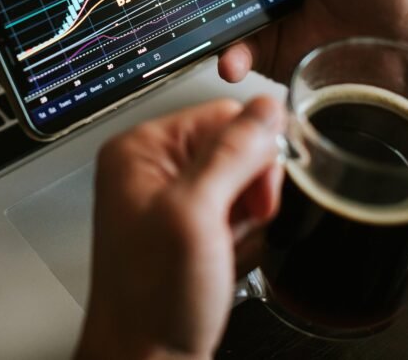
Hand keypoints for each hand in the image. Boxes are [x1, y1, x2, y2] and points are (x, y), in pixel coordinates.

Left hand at [75, 97, 283, 359]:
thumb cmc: (150, 300)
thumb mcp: (196, 215)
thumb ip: (233, 153)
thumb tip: (266, 108)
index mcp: (141, 150)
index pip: (222, 114)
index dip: (251, 151)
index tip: (253, 192)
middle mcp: (152, 170)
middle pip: (236, 147)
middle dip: (250, 190)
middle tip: (233, 226)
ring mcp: (171, 202)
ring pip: (243, 184)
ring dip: (249, 219)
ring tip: (222, 249)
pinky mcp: (189, 231)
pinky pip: (237, 215)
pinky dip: (243, 238)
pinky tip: (225, 260)